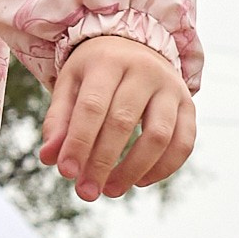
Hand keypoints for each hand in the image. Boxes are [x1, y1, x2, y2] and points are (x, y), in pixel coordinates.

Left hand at [40, 35, 196, 201]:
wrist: (135, 45)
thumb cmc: (95, 72)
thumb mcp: (70, 85)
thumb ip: (59, 120)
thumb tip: (50, 158)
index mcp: (108, 61)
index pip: (92, 107)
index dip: (79, 143)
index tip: (66, 172)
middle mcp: (144, 71)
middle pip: (123, 122)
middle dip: (102, 163)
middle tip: (86, 192)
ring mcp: (171, 87)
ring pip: (159, 135)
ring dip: (134, 170)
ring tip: (110, 190)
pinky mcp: (188, 104)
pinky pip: (184, 142)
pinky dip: (164, 168)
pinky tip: (140, 181)